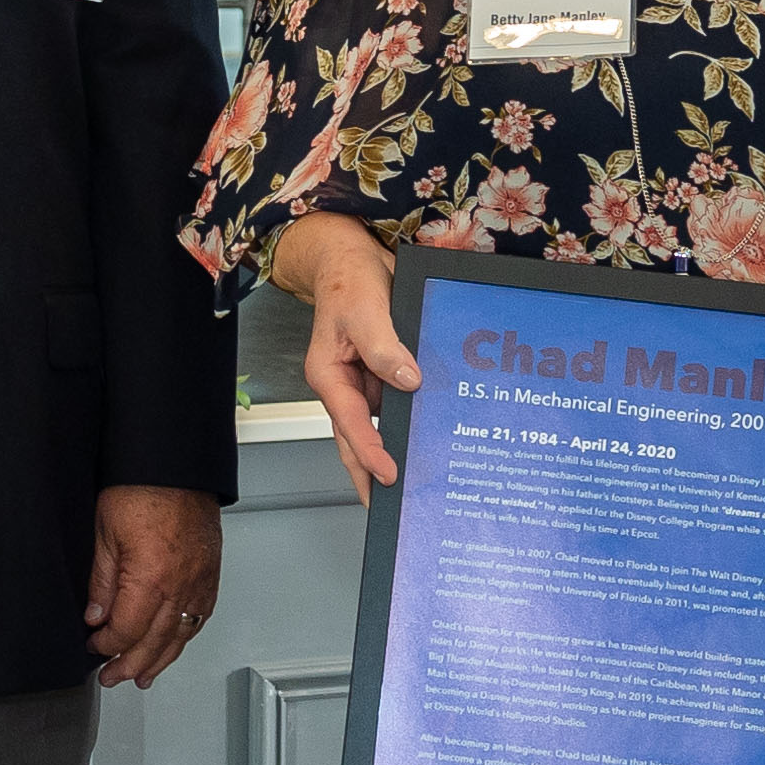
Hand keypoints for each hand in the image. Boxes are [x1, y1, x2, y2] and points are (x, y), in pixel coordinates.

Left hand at [85, 484, 221, 685]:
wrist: (175, 463)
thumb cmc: (140, 487)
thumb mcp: (104, 534)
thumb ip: (102, 581)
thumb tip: (96, 616)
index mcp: (151, 578)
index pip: (127, 629)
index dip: (107, 644)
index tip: (93, 645)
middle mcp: (181, 586)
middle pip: (156, 641)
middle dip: (131, 664)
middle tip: (113, 677)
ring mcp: (201, 581)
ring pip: (181, 635)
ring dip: (160, 659)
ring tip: (143, 677)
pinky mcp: (211, 573)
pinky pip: (200, 617)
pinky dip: (185, 636)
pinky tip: (173, 644)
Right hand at [280, 211, 417, 502]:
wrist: (352, 256)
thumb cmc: (348, 280)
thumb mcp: (364, 311)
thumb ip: (384, 347)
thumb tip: (408, 382)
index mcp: (329, 376)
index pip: (349, 423)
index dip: (369, 452)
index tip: (389, 476)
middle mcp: (346, 386)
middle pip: (357, 440)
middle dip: (372, 474)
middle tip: (391, 508)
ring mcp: (366, 383)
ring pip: (381, 426)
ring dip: (396, 451)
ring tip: (418, 484)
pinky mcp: (386, 374)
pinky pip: (400, 405)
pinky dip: (413, 422)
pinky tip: (434, 437)